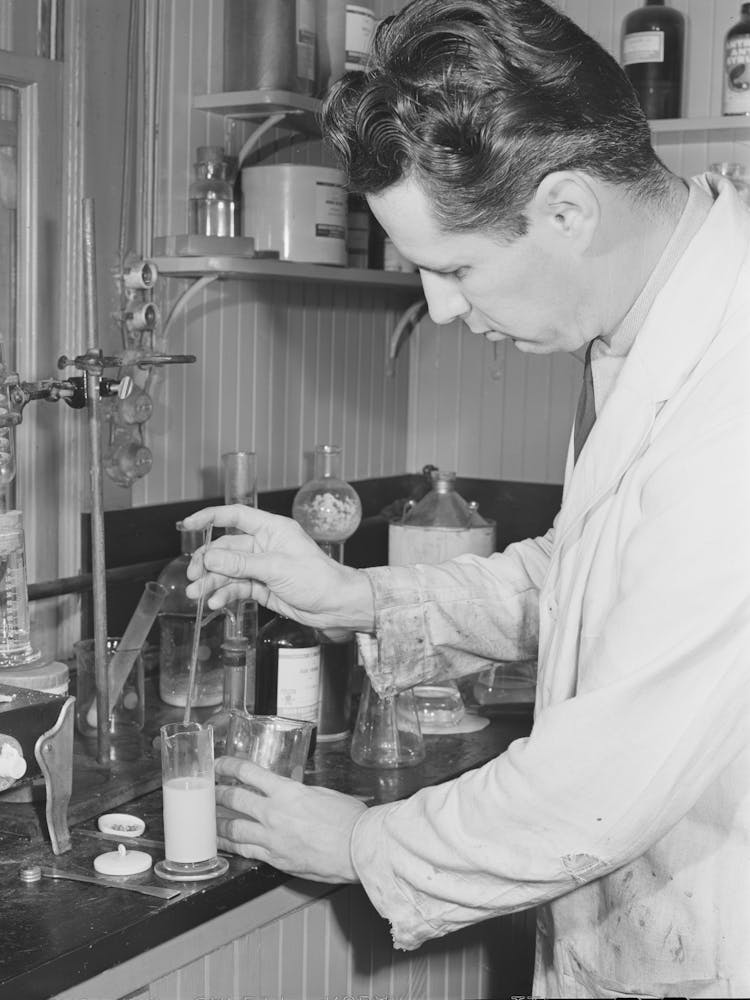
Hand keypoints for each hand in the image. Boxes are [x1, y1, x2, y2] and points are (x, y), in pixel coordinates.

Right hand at [180, 505, 374, 633]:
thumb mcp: (276, 568)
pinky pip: (236, 587)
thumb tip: (211, 558)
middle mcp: (264, 545)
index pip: (235, 516)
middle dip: (207, 561)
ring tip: (196, 594)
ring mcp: (262, 567)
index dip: (210, 517)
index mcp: (272, 529)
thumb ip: (241, 563)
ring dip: (211, 582)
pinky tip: (215, 602)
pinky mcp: (262, 586)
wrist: (335, 605)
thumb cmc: (318, 578)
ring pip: (228, 571)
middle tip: (193, 575)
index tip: (189, 524)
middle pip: (226, 548)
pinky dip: (224, 594)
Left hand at [214, 756, 366, 882]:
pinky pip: (246, 851)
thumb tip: (289, 791)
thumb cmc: (349, 820)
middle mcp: (275, 813)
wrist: (358, 848)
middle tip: (208, 792)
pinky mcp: (276, 859)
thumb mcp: (322, 793)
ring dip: (217, 823)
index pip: (248, 773)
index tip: (220, 765)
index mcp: (287, 791)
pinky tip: (225, 844)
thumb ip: (298, 792)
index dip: (228, 766)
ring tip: (208, 820)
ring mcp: (272, 838)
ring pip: (233, 829)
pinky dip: (231, 846)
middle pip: (234, 799)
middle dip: (217, 794)